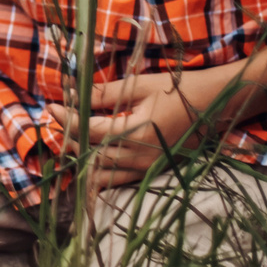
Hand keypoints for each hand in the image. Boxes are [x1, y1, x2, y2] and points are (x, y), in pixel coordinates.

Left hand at [65, 72, 204, 188]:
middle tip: (55, 124)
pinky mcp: (154, 172)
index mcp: (137, 133)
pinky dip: (101, 174)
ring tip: (66, 143)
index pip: (90, 131)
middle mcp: (141, 157)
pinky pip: (120, 180)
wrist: (215, 105)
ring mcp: (148, 168)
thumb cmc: (178, 91)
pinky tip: (88, 163)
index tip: (51, 107)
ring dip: (82, 160)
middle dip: (69, 140)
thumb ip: (105, 93)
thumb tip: (73, 92)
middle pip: (92, 155)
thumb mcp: (139, 86)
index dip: (67, 120)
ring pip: (104, 175)